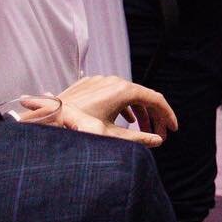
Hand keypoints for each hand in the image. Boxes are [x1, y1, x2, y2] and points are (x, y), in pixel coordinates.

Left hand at [53, 74, 177, 147]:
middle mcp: (114, 81)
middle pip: (144, 97)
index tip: (173, 129)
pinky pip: (115, 93)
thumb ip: (138, 138)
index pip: (156, 100)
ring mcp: (102, 81)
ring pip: (129, 95)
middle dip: (154, 116)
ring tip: (143, 129)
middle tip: (159, 133)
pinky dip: (124, 106)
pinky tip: (124, 119)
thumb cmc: (78, 128)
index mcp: (124, 90)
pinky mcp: (91, 84)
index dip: (167, 115)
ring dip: (139, 112)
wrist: (48, 118)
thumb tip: (158, 141)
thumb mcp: (111, 136)